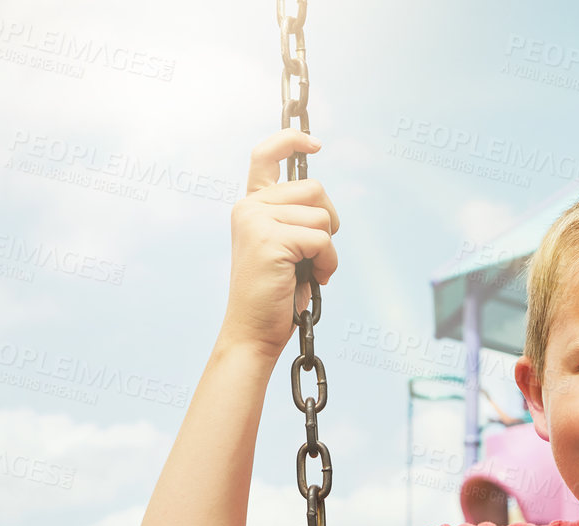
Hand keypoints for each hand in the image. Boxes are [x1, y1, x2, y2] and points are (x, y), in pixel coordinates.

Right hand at [218, 129, 340, 358]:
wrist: (253, 332)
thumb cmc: (274, 294)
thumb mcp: (284, 246)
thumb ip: (293, 217)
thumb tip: (321, 200)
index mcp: (251, 206)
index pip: (266, 155)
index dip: (291, 140)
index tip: (316, 144)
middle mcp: (249, 207)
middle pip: (314, 188)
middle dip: (328, 221)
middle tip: (319, 253)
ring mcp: (256, 221)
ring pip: (321, 215)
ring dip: (329, 247)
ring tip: (314, 270)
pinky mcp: (270, 240)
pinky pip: (322, 238)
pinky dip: (328, 261)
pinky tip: (316, 278)